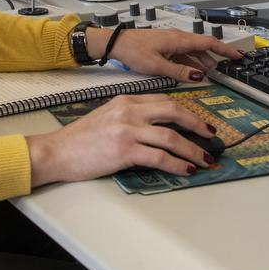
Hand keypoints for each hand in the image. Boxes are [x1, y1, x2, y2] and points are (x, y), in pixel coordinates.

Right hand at [26, 95, 220, 185]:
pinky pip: (159, 157)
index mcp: (126, 100)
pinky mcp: (124, 151)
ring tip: (205, 160)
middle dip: (197, 125)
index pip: (165, 101)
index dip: (187, 112)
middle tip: (211, 136)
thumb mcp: (107, 115)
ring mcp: (127, 130)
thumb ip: (132, 115)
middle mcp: (129, 111)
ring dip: (193, 150)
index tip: (199, 122)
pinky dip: (177, 164)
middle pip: (174, 112)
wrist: (57, 152)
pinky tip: (186, 169)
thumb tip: (159, 128)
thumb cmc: (80, 139)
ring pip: (171, 137)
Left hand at [84, 27, 242, 82]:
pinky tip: (192, 71)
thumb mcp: (157, 66)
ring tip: (211, 73)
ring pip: (193, 51)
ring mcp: (171, 42)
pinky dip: (191, 63)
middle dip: (216, 57)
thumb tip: (198, 76)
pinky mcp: (164, 46)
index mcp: (178, 40)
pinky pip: (183, 54)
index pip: (209, 42)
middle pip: (203, 47)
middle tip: (227, 67)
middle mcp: (177, 38)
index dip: (225, 50)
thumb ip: (179, 72)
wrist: (116, 44)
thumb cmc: (133, 50)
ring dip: (203, 61)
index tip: (238, 56)